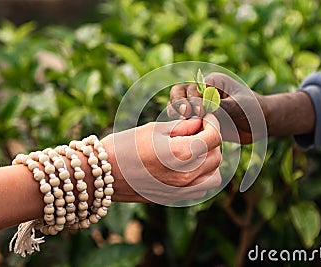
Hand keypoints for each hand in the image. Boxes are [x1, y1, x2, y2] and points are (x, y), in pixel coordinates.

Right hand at [102, 114, 221, 203]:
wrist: (102, 175)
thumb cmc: (124, 146)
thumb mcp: (154, 129)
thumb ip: (183, 127)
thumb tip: (199, 124)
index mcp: (181, 154)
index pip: (214, 137)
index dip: (213, 123)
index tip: (205, 118)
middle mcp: (186, 175)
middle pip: (217, 156)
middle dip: (212, 140)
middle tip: (197, 131)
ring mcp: (181, 191)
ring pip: (214, 177)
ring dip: (210, 161)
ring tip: (195, 150)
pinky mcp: (175, 199)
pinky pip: (202, 189)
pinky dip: (203, 177)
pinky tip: (189, 167)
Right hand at [167, 72, 266, 143]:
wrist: (261, 124)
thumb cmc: (254, 110)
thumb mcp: (239, 106)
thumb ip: (221, 106)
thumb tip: (203, 108)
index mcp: (213, 82)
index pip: (193, 86)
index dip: (193, 99)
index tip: (201, 112)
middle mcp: (203, 91)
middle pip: (179, 92)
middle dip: (179, 103)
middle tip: (185, 116)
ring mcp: (199, 105)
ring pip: (178, 106)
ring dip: (176, 114)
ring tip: (182, 124)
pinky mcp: (199, 119)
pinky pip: (183, 120)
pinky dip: (180, 125)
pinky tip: (185, 134)